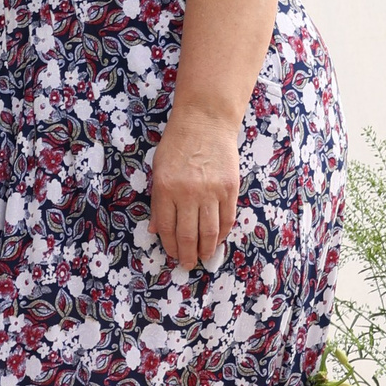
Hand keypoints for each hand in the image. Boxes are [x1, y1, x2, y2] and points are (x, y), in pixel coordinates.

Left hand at [149, 107, 240, 271]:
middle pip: (188, 235)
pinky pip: (227, 218)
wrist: (205, 121)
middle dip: (187, 254)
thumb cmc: (177, 144)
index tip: (171, 254)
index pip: (166, 228)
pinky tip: (218, 240)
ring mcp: (211, 191)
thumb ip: (158, 201)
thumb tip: (156, 229)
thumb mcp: (158, 169)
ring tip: (203, 258)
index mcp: (165, 188)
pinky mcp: (230, 188)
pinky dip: (223, 234)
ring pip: (210, 232)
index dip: (169, 246)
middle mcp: (187, 193)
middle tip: (187, 264)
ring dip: (206, 249)